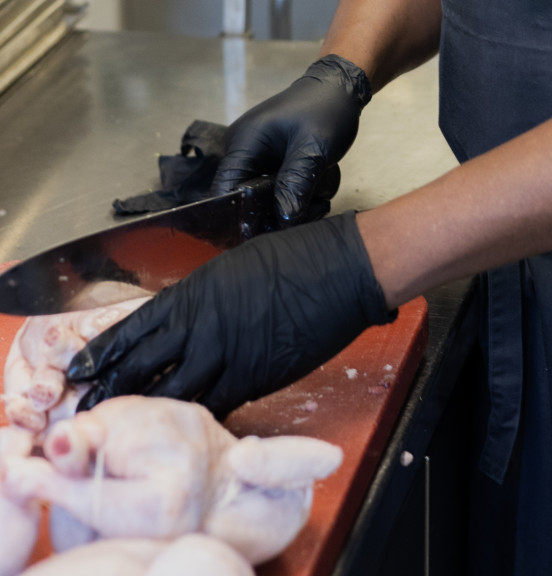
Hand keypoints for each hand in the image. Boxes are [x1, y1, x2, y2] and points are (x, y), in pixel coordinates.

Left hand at [66, 212, 392, 418]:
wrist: (339, 270)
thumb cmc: (295, 257)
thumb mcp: (234, 266)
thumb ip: (203, 296)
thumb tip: (184, 316)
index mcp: (193, 293)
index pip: (133, 328)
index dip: (102, 352)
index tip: (78, 369)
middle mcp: (201, 327)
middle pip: (142, 367)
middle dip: (111, 390)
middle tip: (86, 409)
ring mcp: (227, 356)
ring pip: (173, 392)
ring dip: (146, 410)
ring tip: (121, 428)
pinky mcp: (255, 378)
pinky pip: (215, 404)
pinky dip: (196, 415)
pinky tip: (181, 427)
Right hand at [212, 55, 371, 222]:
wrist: (340, 87)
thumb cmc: (326, 108)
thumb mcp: (313, 148)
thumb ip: (295, 184)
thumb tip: (282, 220)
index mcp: (243, 142)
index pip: (225, 190)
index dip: (242, 216)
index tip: (270, 230)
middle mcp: (242, 150)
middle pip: (244, 198)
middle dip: (274, 213)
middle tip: (310, 212)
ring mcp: (256, 155)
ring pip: (262, 196)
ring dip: (288, 204)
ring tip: (318, 202)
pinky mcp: (270, 159)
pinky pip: (273, 187)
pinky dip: (292, 194)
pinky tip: (315, 194)